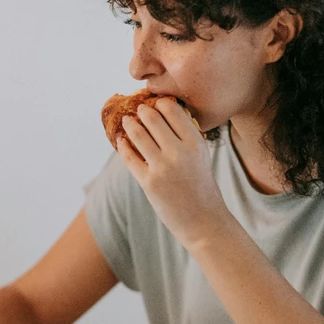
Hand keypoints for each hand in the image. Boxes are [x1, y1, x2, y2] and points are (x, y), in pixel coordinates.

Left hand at [117, 98, 232, 246]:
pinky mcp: (148, 182)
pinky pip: (129, 157)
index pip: (172, 109)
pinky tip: (120, 140)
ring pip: (137, 134)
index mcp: (196, 143)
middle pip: (152, 118)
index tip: (154, 102)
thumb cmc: (202, 186)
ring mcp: (162, 168)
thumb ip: (186, 136)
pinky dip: (122, 145)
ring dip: (130, 124)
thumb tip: (163, 114)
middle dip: (142, 111)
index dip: (160, 103)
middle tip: (138, 109)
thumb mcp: (202, 156)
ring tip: (127, 120)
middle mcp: (179, 152)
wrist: (203, 221)